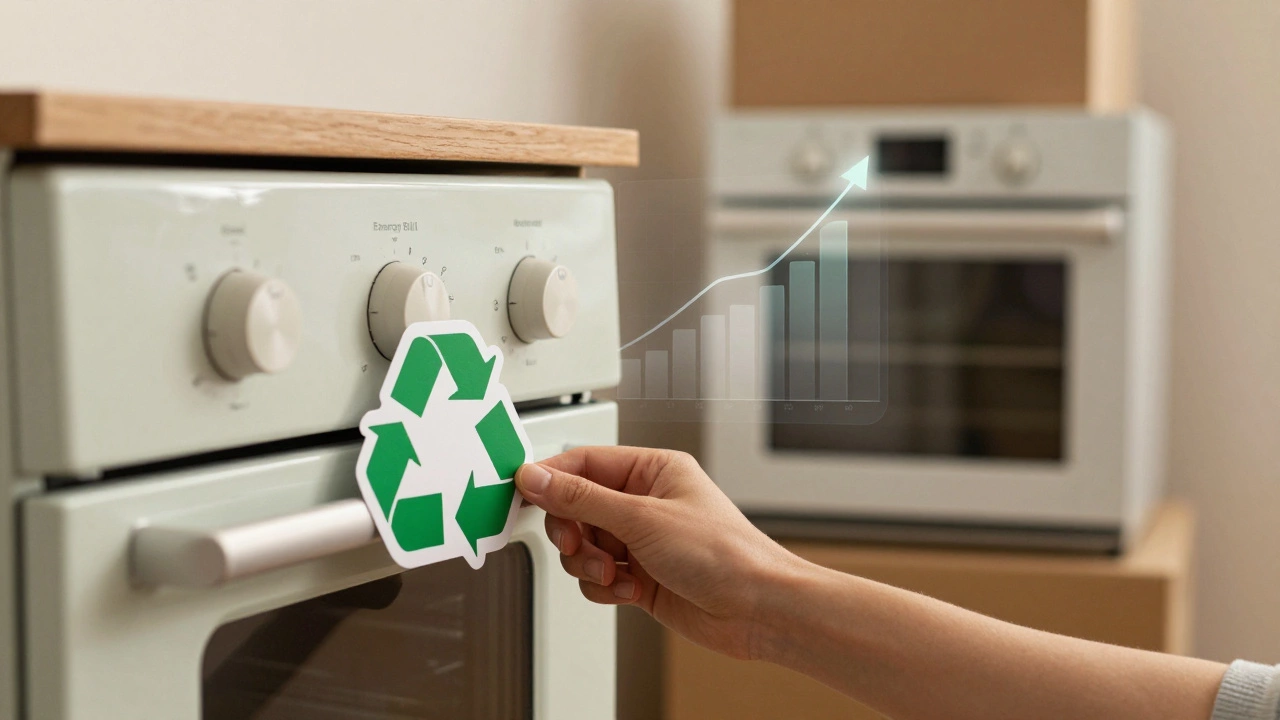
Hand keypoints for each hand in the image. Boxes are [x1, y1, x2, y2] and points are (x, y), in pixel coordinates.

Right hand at [515, 446, 797, 659]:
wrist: (757, 609)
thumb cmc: (724, 554)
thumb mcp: (642, 518)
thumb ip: (583, 499)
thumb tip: (538, 477)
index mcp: (652, 470)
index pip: (584, 463)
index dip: (552, 479)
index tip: (524, 494)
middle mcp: (645, 502)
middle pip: (576, 508)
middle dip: (572, 532)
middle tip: (577, 545)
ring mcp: (641, 541)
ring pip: (583, 546)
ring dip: (588, 565)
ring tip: (614, 574)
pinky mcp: (640, 576)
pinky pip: (597, 577)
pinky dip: (604, 587)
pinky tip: (630, 591)